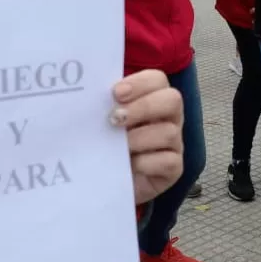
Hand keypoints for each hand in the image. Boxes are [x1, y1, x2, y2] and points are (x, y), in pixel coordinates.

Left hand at [109, 70, 183, 204]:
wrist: (108, 181)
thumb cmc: (107, 144)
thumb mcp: (103, 121)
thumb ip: (101, 105)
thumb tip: (86, 94)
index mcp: (153, 98)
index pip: (157, 80)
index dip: (139, 83)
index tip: (115, 93)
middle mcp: (169, 118)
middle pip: (172, 100)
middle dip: (143, 107)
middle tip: (115, 118)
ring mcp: (174, 144)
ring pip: (169, 132)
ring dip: (139, 137)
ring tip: (118, 145)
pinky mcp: (174, 169)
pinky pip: (168, 161)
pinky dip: (146, 162)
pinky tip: (128, 165)